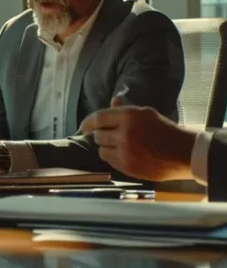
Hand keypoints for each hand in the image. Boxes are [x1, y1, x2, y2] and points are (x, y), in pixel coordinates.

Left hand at [80, 96, 196, 181]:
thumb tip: (113, 100)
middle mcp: (124, 133)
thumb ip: (125, 108)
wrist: (183, 153)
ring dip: (106, 147)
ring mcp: (125, 151)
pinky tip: (124, 154)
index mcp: (128, 116)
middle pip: (98, 135)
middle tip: (111, 136)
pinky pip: (109, 161)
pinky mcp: (128, 167)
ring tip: (120, 146)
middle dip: (102, 135)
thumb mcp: (145, 114)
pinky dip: (112, 158)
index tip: (83, 127)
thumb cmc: (164, 130)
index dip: (87, 123)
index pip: (98, 118)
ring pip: (101, 149)